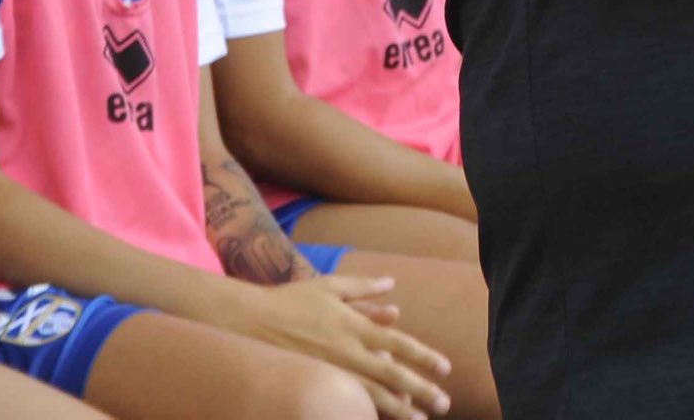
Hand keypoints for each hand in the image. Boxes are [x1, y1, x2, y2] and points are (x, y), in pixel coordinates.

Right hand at [227, 275, 451, 418]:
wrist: (248, 322)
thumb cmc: (292, 301)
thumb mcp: (331, 288)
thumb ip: (364, 289)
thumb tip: (393, 287)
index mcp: (354, 326)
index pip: (399, 344)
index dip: (423, 356)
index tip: (445, 368)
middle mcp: (347, 352)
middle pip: (392, 375)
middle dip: (421, 390)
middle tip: (444, 404)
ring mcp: (329, 373)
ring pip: (371, 397)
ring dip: (398, 410)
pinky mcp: (313, 387)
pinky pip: (343, 405)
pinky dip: (362, 414)